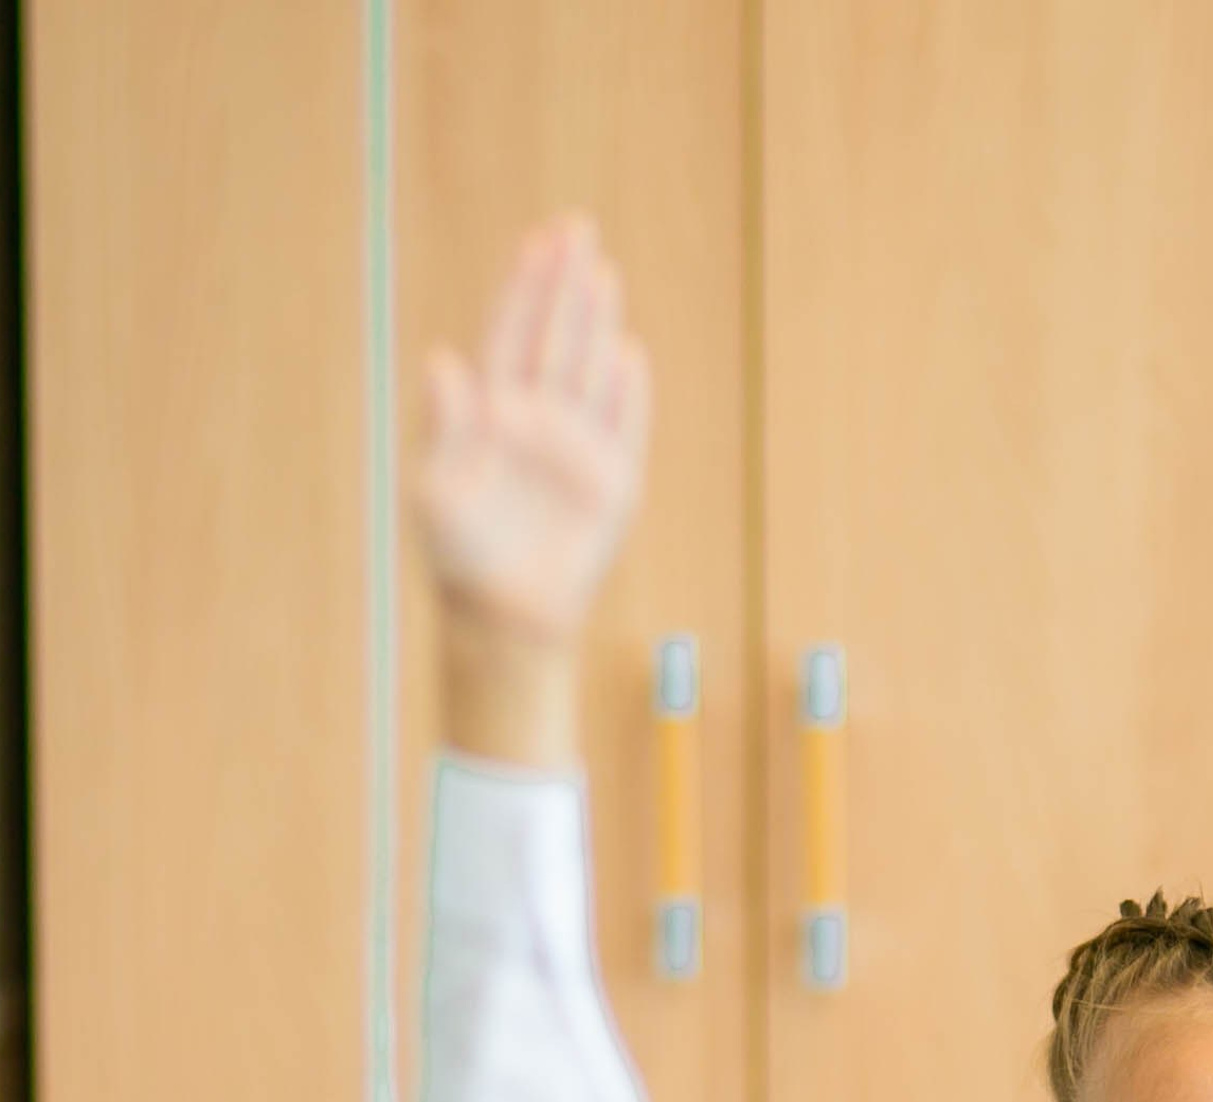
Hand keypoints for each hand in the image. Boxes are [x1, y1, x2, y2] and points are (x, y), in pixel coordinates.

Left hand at [415, 215, 650, 644]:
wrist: (506, 616)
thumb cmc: (461, 554)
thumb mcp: (437, 490)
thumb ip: (444, 427)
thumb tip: (444, 362)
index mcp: (490, 412)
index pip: (510, 334)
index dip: (525, 288)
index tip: (539, 242)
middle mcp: (537, 420)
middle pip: (555, 338)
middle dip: (566, 284)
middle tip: (577, 228)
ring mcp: (578, 450)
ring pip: (591, 372)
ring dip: (598, 324)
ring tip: (604, 274)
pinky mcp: (613, 487)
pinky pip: (625, 430)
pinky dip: (629, 396)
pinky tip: (630, 356)